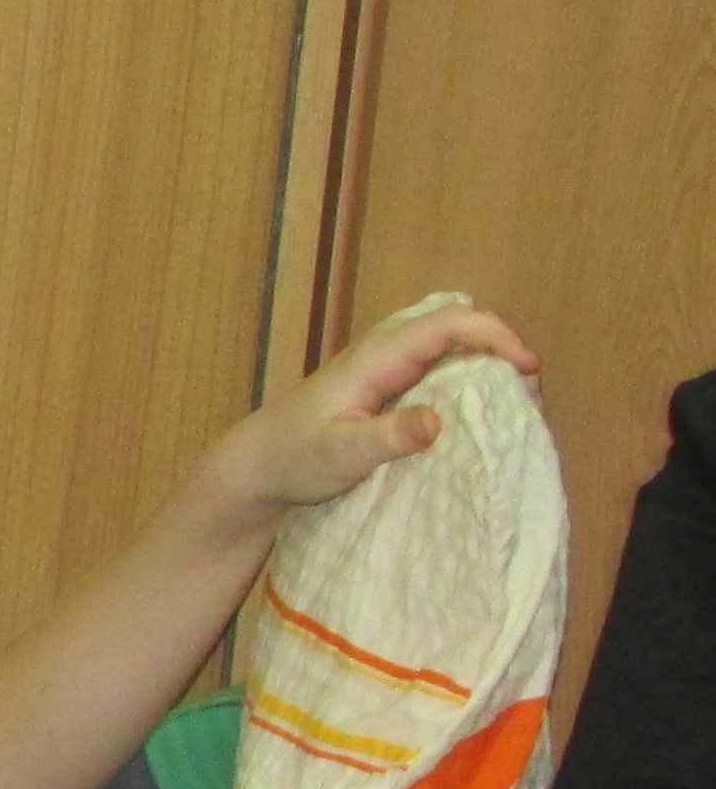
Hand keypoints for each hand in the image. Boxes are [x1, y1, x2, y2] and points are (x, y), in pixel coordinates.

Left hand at [207, 299, 539, 515]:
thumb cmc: (295, 458)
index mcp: (378, 356)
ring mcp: (389, 368)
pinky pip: (440, 373)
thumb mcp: (341, 454)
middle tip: (530, 393)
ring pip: (452, 351)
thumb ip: (388, 438)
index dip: (496, 335)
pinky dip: (467, 386)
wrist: (259, 466)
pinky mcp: (390, 389)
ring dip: (487, 369)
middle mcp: (387, 352)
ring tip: (513, 406)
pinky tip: (478, 418)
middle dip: (500, 351)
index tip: (528, 368)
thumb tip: (435, 422)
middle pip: (458, 329)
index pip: (449, 322)